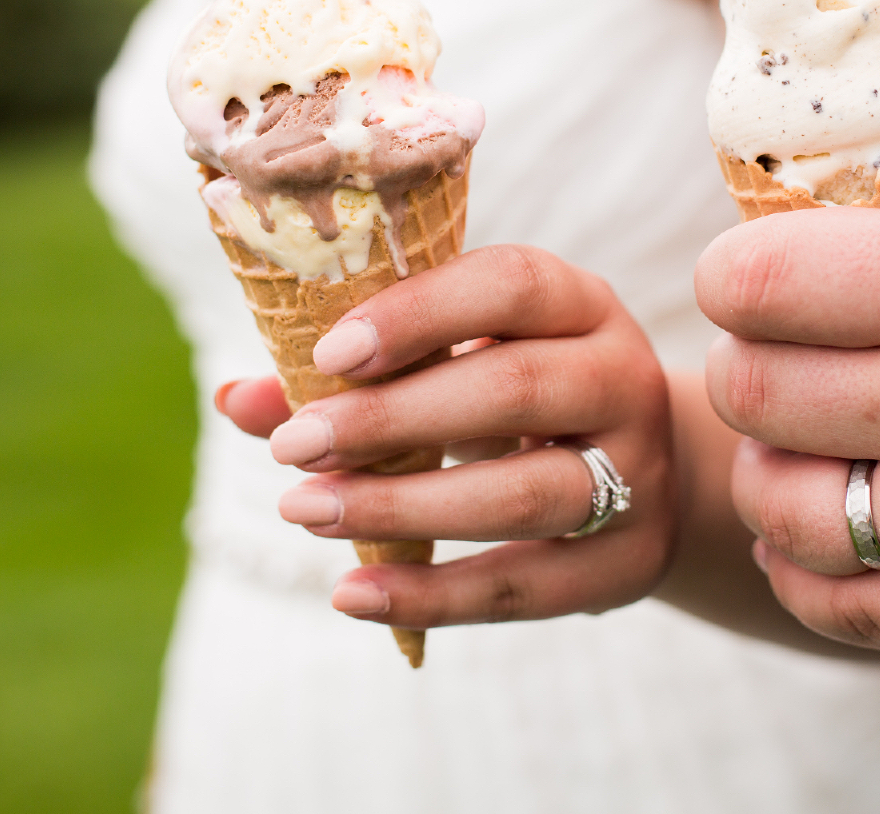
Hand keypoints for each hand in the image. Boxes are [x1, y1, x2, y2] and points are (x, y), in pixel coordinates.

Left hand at [216, 245, 676, 627]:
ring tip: (307, 511)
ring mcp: (640, 472)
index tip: (329, 354)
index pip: (511, 285)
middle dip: (392, 420)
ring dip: (404, 507)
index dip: (420, 314)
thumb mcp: (459, 363)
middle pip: (515, 389)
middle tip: (294, 448)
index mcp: (580, 302)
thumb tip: (236, 399)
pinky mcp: (631, 561)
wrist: (643, 475)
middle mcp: (623, 376)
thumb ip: (356, 374)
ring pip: (525, 493)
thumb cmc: (517, 401)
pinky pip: (525, 587)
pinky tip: (353, 594)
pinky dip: (433, 595)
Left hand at [696, 208, 879, 650]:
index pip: (765, 279)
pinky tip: (815, 535)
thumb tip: (775, 262)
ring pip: (778, 505)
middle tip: (778, 365)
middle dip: (745, 372)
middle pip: (754, 393)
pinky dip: (801, 569)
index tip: (746, 285)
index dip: (732, 278)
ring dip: (770, 473)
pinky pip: (833, 604)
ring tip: (806, 451)